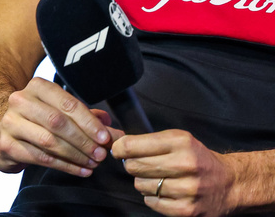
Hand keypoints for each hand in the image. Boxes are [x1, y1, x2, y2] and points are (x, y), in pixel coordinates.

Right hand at [0, 76, 114, 175]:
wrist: (3, 131)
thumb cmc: (38, 120)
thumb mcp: (61, 112)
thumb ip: (88, 120)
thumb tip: (116, 134)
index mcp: (36, 87)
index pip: (67, 103)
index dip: (88, 122)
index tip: (105, 138)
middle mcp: (19, 101)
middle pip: (57, 122)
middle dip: (83, 140)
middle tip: (101, 154)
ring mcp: (10, 123)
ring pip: (49, 141)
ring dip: (76, 155)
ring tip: (93, 163)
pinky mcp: (6, 145)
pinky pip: (41, 158)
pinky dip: (65, 166)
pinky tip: (80, 171)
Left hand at [115, 130, 237, 216]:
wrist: (230, 184)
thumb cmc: (199, 159)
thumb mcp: (180, 140)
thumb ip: (150, 141)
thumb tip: (118, 147)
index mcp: (181, 142)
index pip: (132, 146)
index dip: (119, 148)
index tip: (119, 150)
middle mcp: (185, 164)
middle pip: (134, 166)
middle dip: (132, 165)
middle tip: (141, 165)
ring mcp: (187, 189)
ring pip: (141, 185)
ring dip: (143, 182)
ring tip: (157, 178)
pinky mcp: (187, 210)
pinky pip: (151, 203)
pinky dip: (152, 198)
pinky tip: (164, 192)